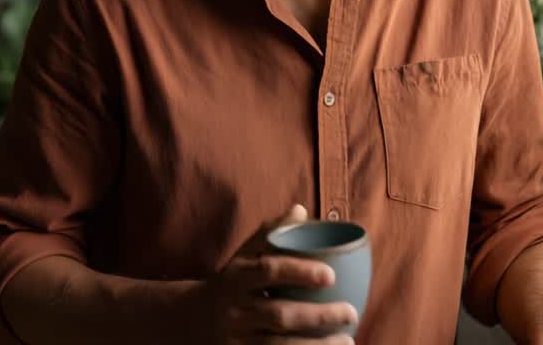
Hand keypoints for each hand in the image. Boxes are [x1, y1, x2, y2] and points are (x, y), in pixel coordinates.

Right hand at [185, 204, 358, 344]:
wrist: (190, 319)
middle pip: (277, 314)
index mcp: (236, 277)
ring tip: (347, 341)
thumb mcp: (242, 257)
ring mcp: (235, 339)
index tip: (332, 275)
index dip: (299, 272)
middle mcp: (234, 310)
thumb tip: (300, 210)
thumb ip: (269, 234)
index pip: (268, 271)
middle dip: (318, 315)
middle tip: (351, 312)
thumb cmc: (230, 283)